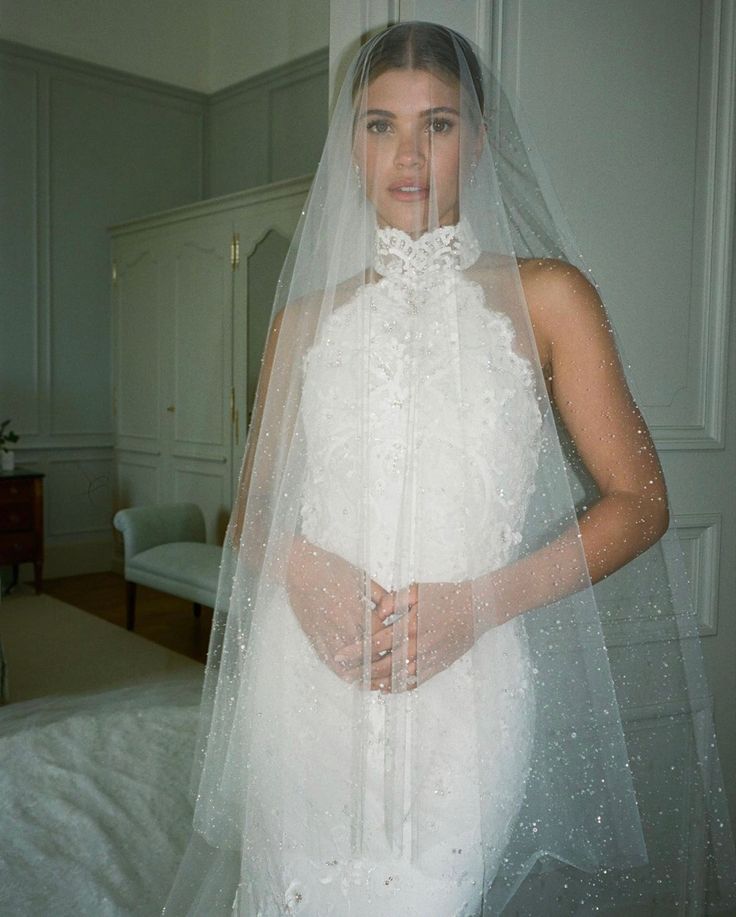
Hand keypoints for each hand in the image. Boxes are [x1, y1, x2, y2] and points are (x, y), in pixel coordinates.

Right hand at [285, 536, 388, 681]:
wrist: (298, 569)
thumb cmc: (329, 568)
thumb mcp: (361, 577)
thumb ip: (379, 595)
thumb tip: (395, 608)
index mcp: (357, 609)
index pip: (381, 636)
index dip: (392, 644)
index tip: (400, 649)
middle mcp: (343, 625)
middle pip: (368, 653)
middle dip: (382, 661)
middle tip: (392, 666)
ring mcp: (327, 633)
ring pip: (350, 663)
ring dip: (364, 672)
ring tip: (377, 679)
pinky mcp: (315, 638)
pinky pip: (330, 662)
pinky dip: (343, 673)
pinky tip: (352, 678)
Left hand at [335, 580, 478, 691]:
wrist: (476, 609)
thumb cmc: (445, 596)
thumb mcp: (417, 590)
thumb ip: (394, 600)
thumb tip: (377, 612)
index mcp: (410, 626)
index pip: (377, 642)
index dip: (357, 650)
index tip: (340, 655)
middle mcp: (418, 646)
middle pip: (383, 665)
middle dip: (361, 671)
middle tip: (344, 675)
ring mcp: (428, 659)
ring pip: (397, 678)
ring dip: (376, 683)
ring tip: (359, 684)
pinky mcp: (436, 666)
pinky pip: (414, 682)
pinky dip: (397, 688)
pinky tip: (384, 689)